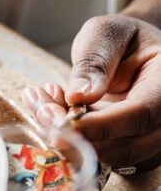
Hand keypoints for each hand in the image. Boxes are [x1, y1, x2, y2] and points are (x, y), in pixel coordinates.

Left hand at [23, 15, 160, 170]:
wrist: (135, 52)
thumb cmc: (124, 39)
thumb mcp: (107, 33)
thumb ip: (95, 61)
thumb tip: (78, 95)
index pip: (141, 114)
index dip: (102, 125)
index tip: (62, 123)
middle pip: (128, 146)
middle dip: (78, 137)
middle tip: (41, 109)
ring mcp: (153, 139)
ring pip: (112, 156)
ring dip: (69, 137)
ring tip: (42, 100)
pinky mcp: (135, 150)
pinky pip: (103, 155)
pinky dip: (73, 139)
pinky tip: (54, 108)